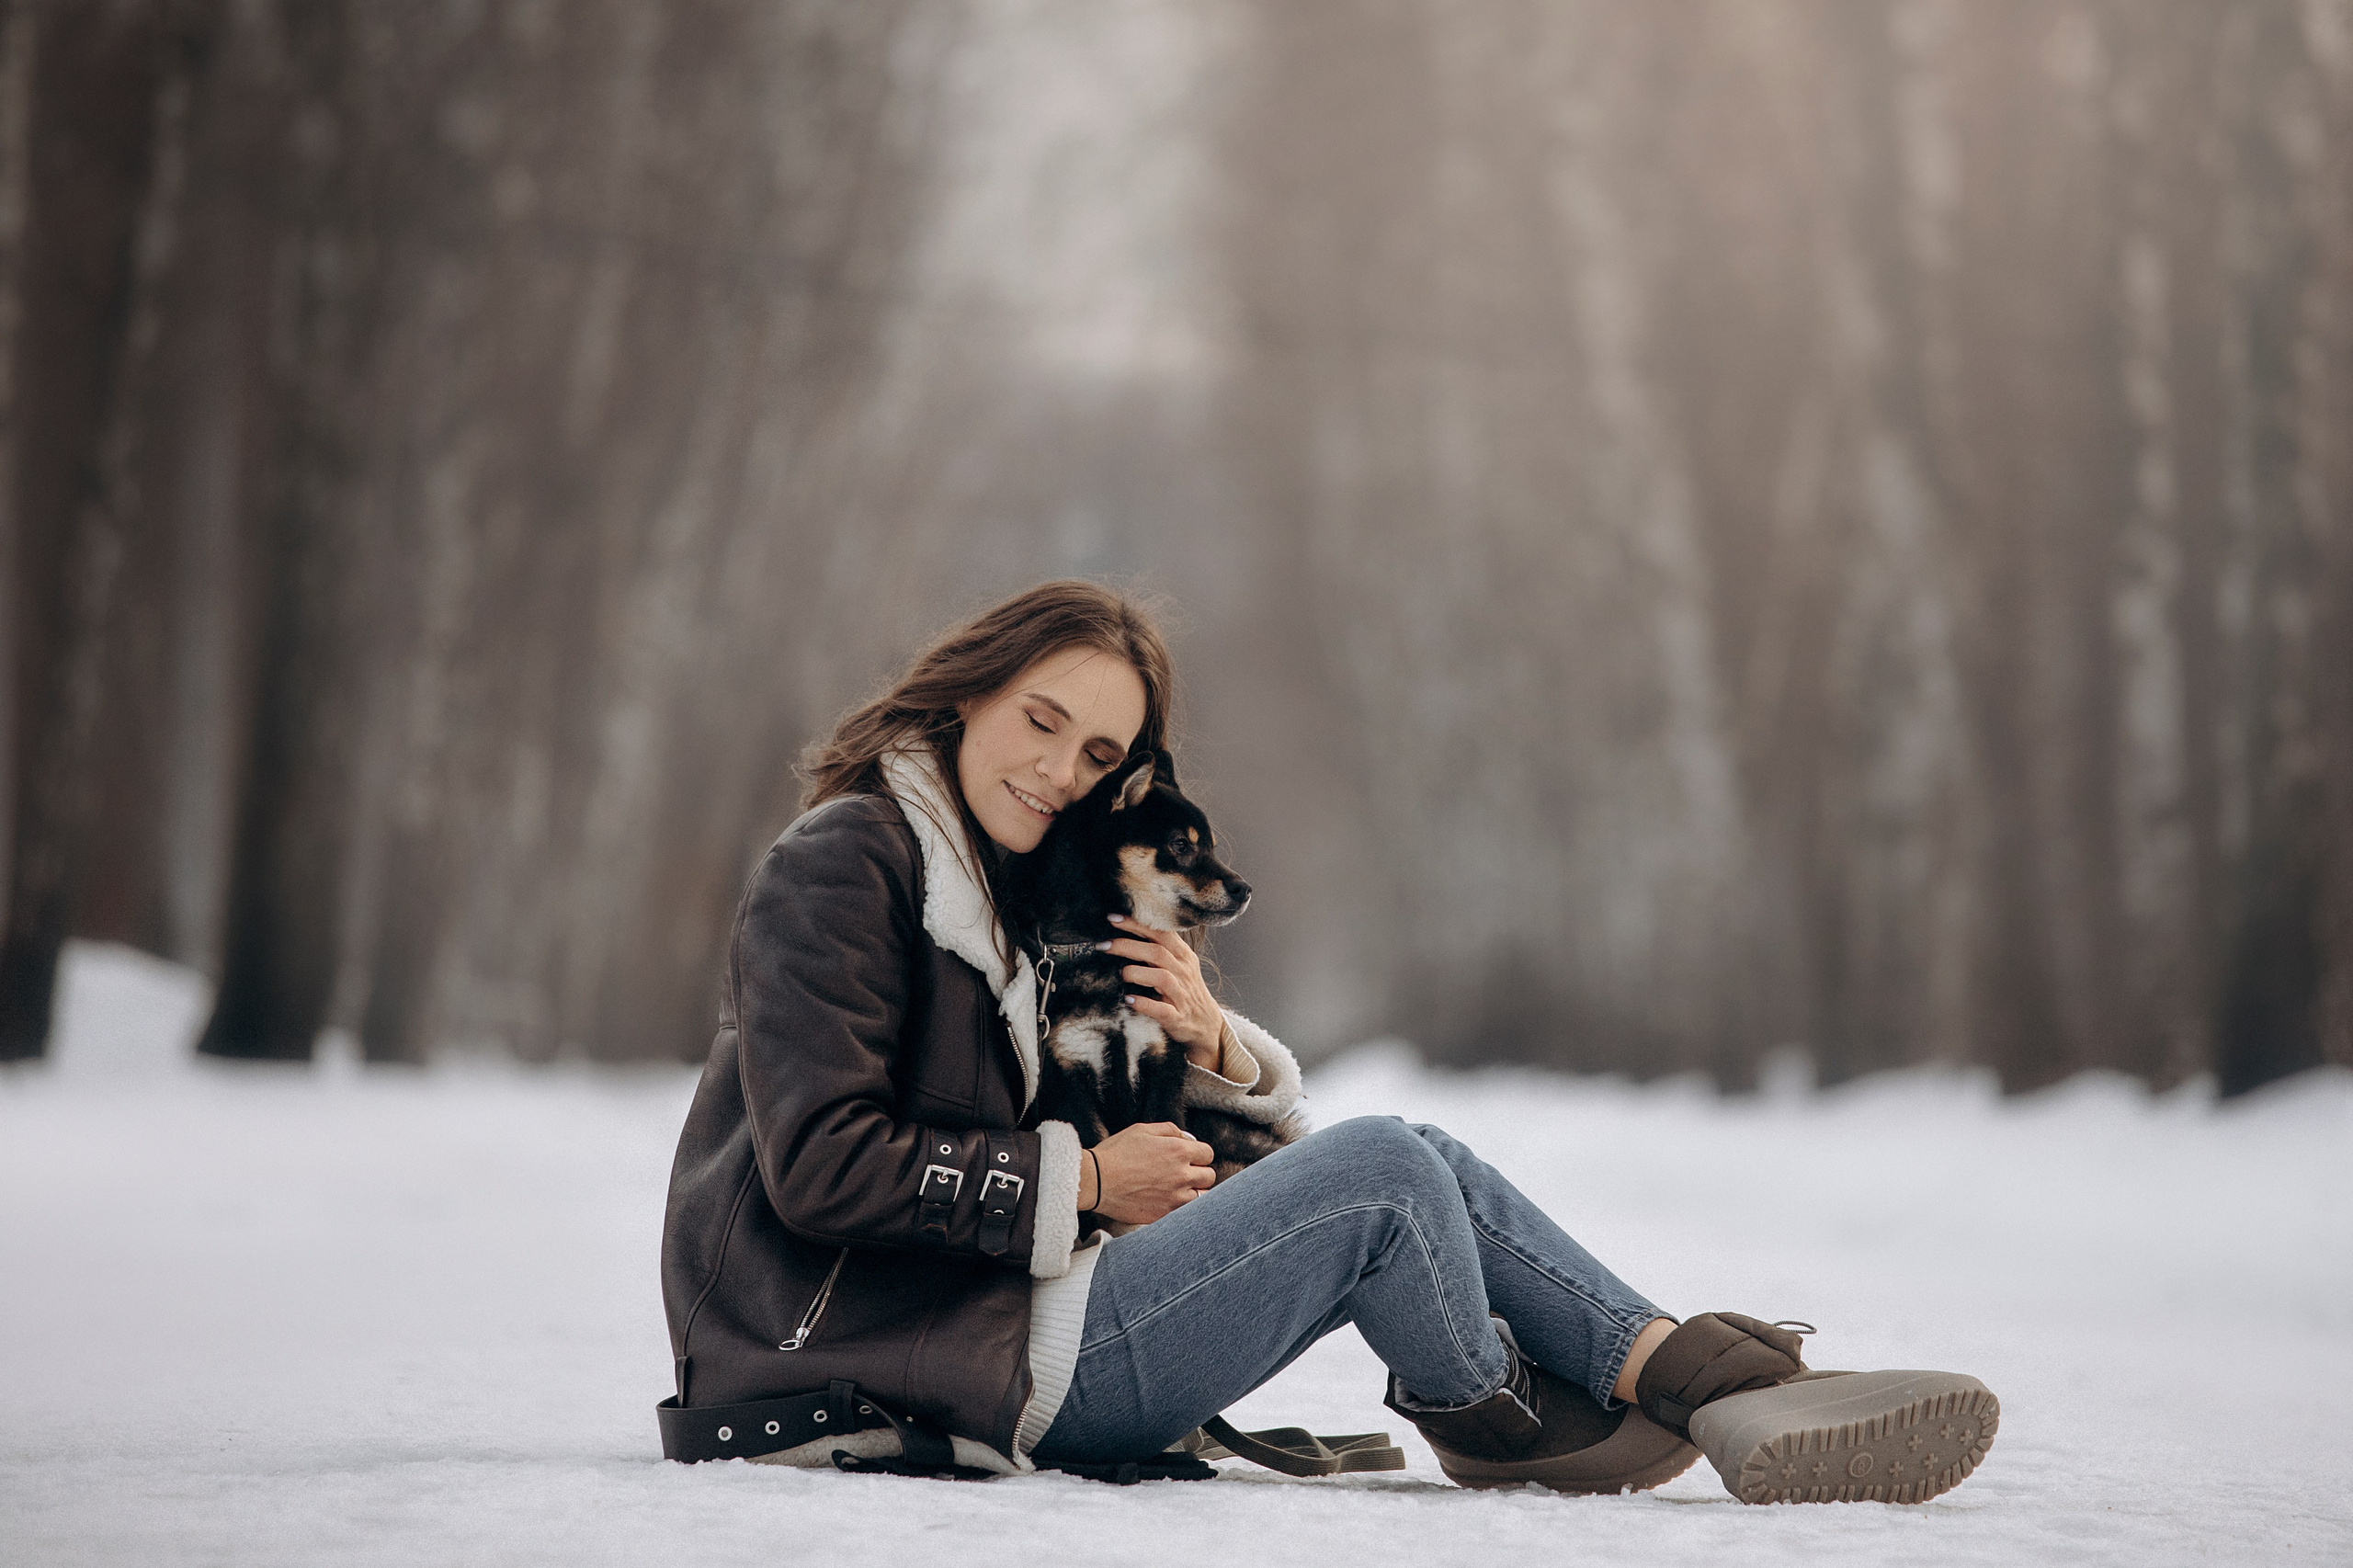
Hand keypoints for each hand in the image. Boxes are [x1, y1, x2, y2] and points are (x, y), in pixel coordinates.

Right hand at [1087, 1121, 1214, 1223]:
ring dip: (1194, 1192)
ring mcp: (1174, 1198)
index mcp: (1178, 1151)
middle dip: (1199, 1172)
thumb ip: (1170, 1131)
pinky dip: (1180, 1207)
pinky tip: (1167, 1201)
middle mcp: (1181, 1175)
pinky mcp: (1164, 1215)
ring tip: (1178, 1189)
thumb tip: (1188, 1138)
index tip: (1188, 1157)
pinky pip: (1184, 1213)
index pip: (1208, 1154)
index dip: (1198, 1153)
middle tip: (1183, 1172)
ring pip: (1202, 1198)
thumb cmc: (1116, 1153)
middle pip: (1209, 1176)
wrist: (1095, 1181)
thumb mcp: (1142, 1130)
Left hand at [1101, 915, 1221, 1067]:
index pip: (1161, 933)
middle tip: (1103, 945)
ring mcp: (1181, 995)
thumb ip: (1160, 947)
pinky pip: (1162, 1009)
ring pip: (1161, 978)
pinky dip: (1144, 1004)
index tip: (1112, 918)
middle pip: (1157, 952)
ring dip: (1136, 973)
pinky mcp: (1177, 1017)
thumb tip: (1128, 929)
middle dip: (1127, 946)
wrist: (1206, 1023)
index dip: (1137, 924)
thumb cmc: (1184, 988)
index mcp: (1182, 955)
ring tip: (1120, 974)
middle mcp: (1183, 972)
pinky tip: (1129, 1000)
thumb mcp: (1179, 963)